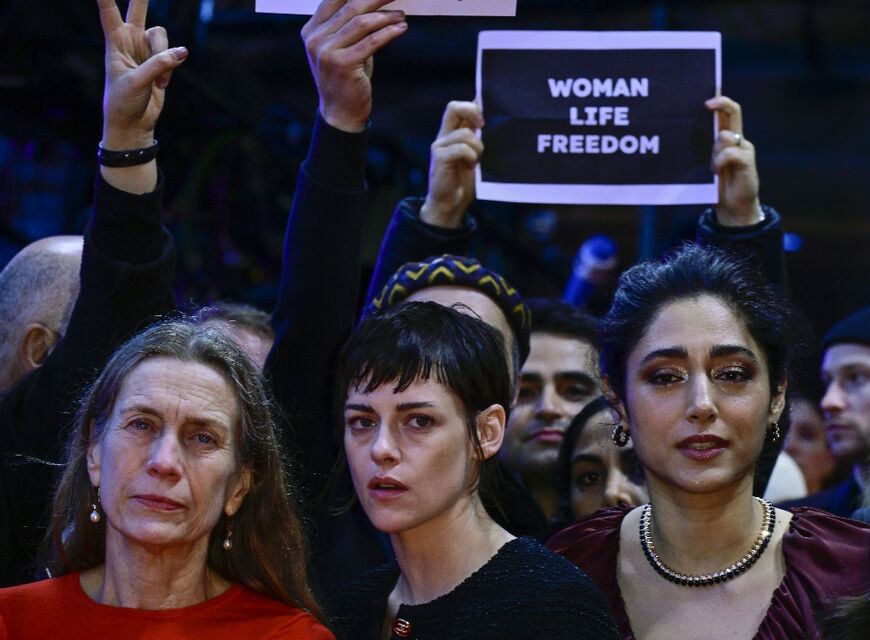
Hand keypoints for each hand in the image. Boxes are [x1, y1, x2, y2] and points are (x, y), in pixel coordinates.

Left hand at [98, 0, 187, 149]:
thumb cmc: (123, 102)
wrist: (133, 124)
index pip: (108, 12)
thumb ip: (158, 64)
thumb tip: (182, 52)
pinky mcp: (161, 63)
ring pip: (162, 38)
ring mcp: (146, 51)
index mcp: (115, 42)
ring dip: (164, 56)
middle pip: (138, 10)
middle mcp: (130, 41)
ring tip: (158, 79)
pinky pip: (173, 55)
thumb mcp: (137, 82)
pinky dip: (171, 69)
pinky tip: (162, 84)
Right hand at [302, 0, 406, 132]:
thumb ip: (350, 26)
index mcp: (311, 31)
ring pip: (362, 23)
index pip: (334, 0)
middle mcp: (315, 39)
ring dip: (385, 16)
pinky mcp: (343, 64)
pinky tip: (401, 28)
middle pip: (350, 7)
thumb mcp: (342, 48)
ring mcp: (327, 52)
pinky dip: (389, 32)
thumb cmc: (345, 78)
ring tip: (401, 15)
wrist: (340, 112)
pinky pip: (371, 41)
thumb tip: (374, 3)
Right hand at [419, 101, 483, 228]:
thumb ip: (479, 138)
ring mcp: (440, 146)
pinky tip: (471, 167)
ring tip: (476, 161)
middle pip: (453, 107)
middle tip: (483, 126)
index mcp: (452, 132)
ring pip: (464, 133)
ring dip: (477, 146)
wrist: (450, 204)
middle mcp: (444, 135)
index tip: (488, 118)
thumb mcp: (475, 155)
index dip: (474, 104)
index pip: (459, 107)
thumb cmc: (464, 180)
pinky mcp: (440, 158)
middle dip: (472, 112)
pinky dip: (471, 156)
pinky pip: (461, 148)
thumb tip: (495, 120)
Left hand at [705, 95, 762, 226]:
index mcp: (726, 139)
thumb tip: (691, 134)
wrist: (733, 208)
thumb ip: (703, 151)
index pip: (725, 113)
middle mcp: (736, 140)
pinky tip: (715, 171)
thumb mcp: (705, 166)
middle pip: (733, 113)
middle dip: (721, 103)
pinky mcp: (747, 160)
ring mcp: (743, 149)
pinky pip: (729, 152)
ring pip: (725, 136)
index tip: (705, 92)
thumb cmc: (716, 187)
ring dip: (714, 150)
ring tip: (711, 169)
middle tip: (707, 103)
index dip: (719, 100)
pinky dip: (719, 160)